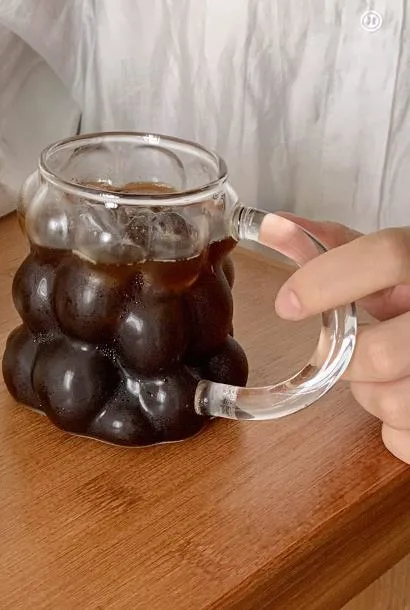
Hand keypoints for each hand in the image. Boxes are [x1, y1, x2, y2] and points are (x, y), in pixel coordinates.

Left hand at [273, 215, 409, 462]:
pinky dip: (397, 430)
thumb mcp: (395, 263)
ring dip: (371, 395)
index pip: (388, 255)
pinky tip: (407, 398)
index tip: (286, 303)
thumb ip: (336, 245)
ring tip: (385, 374)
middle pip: (378, 352)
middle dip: (346, 358)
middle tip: (345, 351)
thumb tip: (272, 226)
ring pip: (394, 402)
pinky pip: (407, 442)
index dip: (327, 279)